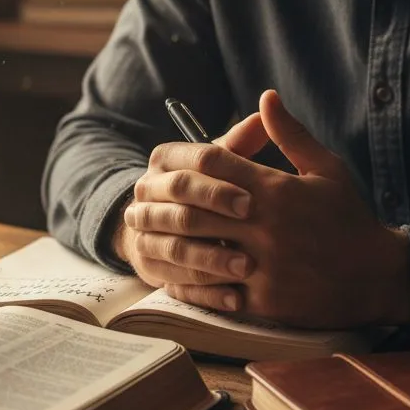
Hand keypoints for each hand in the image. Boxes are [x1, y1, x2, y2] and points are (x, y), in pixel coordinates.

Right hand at [113, 111, 269, 293]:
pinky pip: (175, 283)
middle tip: (251, 228)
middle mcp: (146, 194)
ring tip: (246, 268)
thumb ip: (241, 143)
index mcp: (164, 162)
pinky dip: (206, 293)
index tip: (252, 201)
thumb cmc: (212, 188)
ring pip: (174, 247)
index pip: (187, 166)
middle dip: (214, 216)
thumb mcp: (223, 163)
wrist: (172, 223)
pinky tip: (236, 298)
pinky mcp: (150, 268)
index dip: (218, 184)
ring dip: (210, 258)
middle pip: (178, 204)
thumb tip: (265, 111)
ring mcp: (144, 233)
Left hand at [120, 90, 409, 328]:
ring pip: (198, 250)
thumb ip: (290, 135)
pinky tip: (170, 274)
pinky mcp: (267, 301)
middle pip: (194, 205)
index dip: (180, 157)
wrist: (380, 277)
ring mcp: (265, 265)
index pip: (213, 162)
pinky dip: (188, 283)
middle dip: (161, 200)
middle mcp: (266, 225)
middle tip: (137, 196)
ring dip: (165, 241)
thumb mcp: (326, 169)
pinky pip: (214, 292)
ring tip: (142, 233)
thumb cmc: (350, 219)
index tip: (161, 159)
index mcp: (276, 189)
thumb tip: (265, 96)